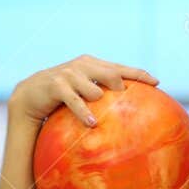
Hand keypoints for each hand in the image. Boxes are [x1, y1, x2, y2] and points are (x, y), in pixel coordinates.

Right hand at [8, 55, 157, 127]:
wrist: (31, 94)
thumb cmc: (62, 96)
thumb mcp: (83, 91)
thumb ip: (101, 94)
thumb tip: (125, 112)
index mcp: (93, 64)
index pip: (121, 68)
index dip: (139, 74)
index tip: (157, 83)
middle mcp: (83, 65)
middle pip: (112, 74)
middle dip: (122, 86)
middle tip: (129, 101)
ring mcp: (69, 74)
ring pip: (93, 88)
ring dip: (100, 100)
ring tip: (105, 116)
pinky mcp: (56, 85)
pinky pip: (74, 100)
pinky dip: (83, 112)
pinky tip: (92, 124)